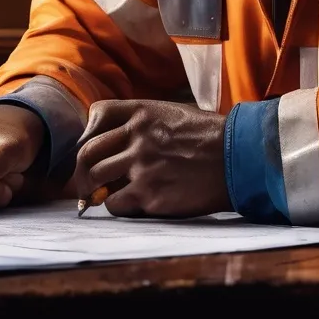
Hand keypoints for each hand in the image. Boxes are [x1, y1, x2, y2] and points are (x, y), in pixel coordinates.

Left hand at [75, 100, 229, 217]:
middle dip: (81, 171)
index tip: (90, 149)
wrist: (237, 158)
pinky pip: (115, 203)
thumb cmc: (208, 137)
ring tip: (102, 196)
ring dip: (95, 190)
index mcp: (143, 111)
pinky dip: (115, 206)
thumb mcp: (173, 113)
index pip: (97, 115)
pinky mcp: (150, 194)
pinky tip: (129, 204)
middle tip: (84, 184)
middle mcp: (137, 136)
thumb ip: (142, 123)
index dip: (88, 134)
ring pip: (96, 178)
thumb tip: (114, 142)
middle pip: (88, 152)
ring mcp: (142, 165)